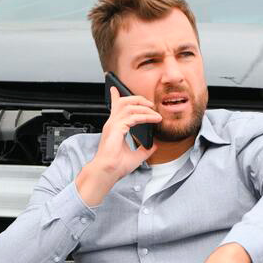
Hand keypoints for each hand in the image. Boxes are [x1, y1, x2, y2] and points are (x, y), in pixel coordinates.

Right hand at [76, 86, 160, 205]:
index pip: (114, 108)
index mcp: (114, 128)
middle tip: (151, 104)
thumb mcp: (135, 157)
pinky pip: (133, 117)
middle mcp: (112, 124)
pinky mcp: (117, 128)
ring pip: (129, 106)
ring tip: (155, 113)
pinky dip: (146, 116)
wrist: (107, 173)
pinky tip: (154, 119)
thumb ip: (144, 150)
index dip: (116, 97)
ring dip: (144, 107)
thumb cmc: (115, 167)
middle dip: (138, 99)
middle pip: (124, 102)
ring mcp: (113, 125)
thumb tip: (154, 146)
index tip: (115, 89)